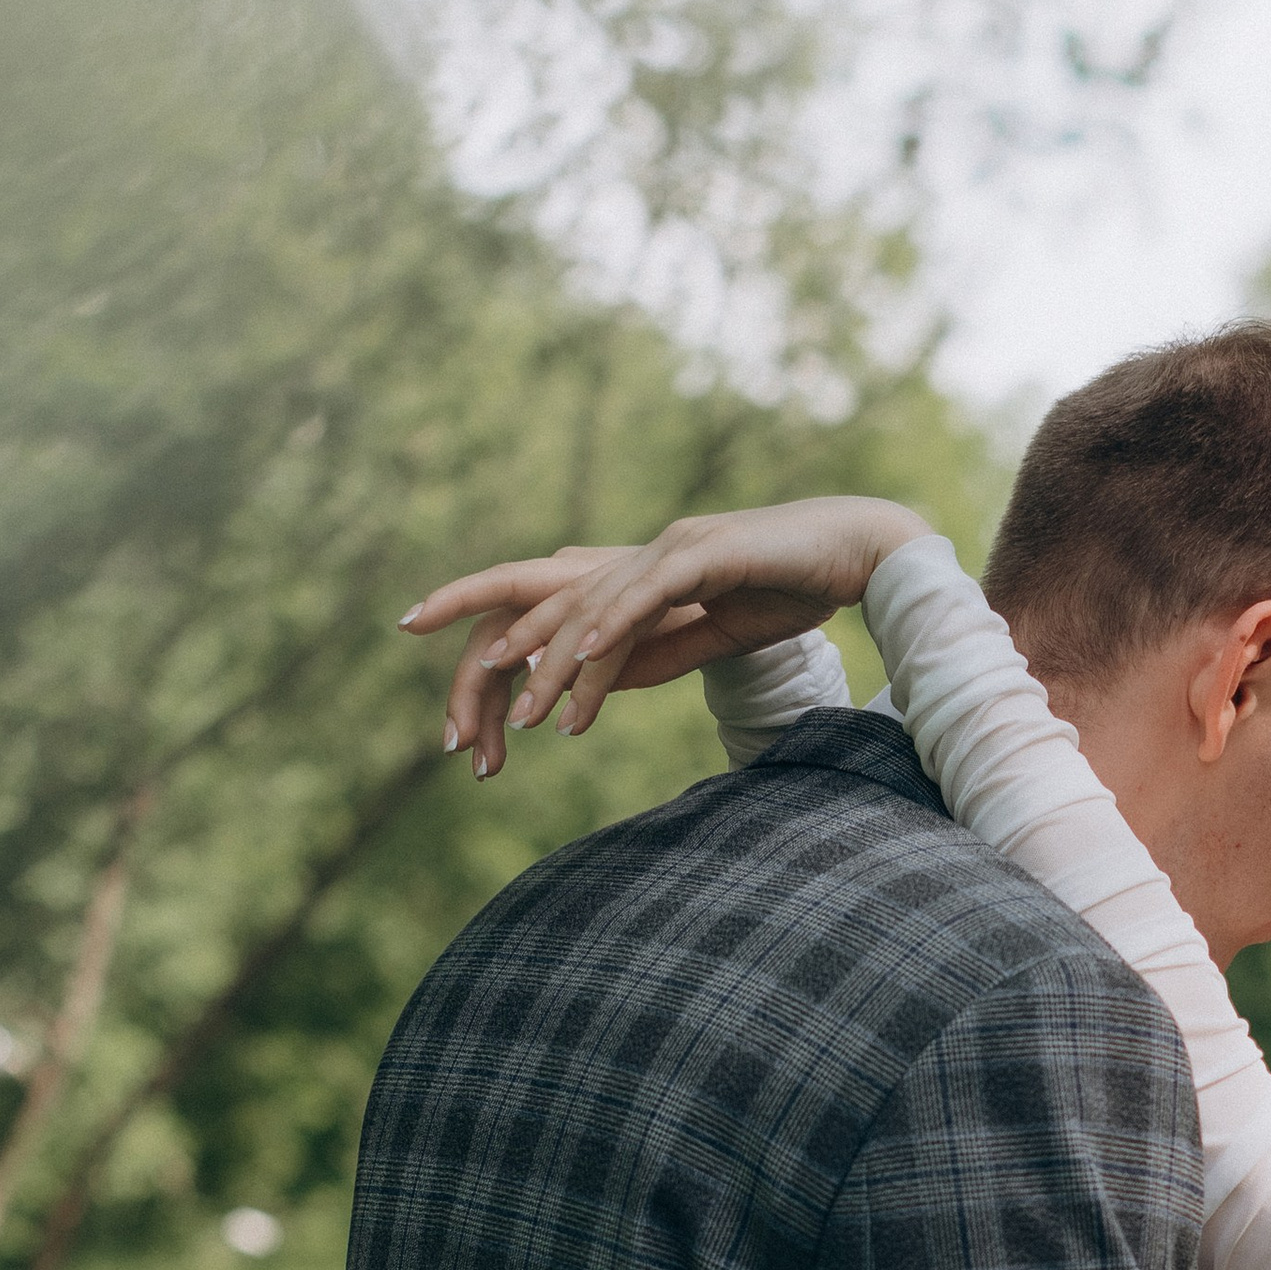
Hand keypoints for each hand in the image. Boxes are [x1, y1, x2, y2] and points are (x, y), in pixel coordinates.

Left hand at [400, 496, 932, 777]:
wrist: (858, 552)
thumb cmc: (786, 589)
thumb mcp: (702, 636)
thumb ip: (647, 656)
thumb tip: (589, 687)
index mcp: (629, 569)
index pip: (536, 588)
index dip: (473, 608)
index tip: (413, 629)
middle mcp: (634, 552)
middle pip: (536, 592)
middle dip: (482, 640)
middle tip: (447, 703)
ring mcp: (665, 548)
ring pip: (586, 607)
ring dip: (550, 666)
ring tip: (522, 721)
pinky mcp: (702, 554)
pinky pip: (642, 599)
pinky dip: (609, 634)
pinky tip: (582, 667)